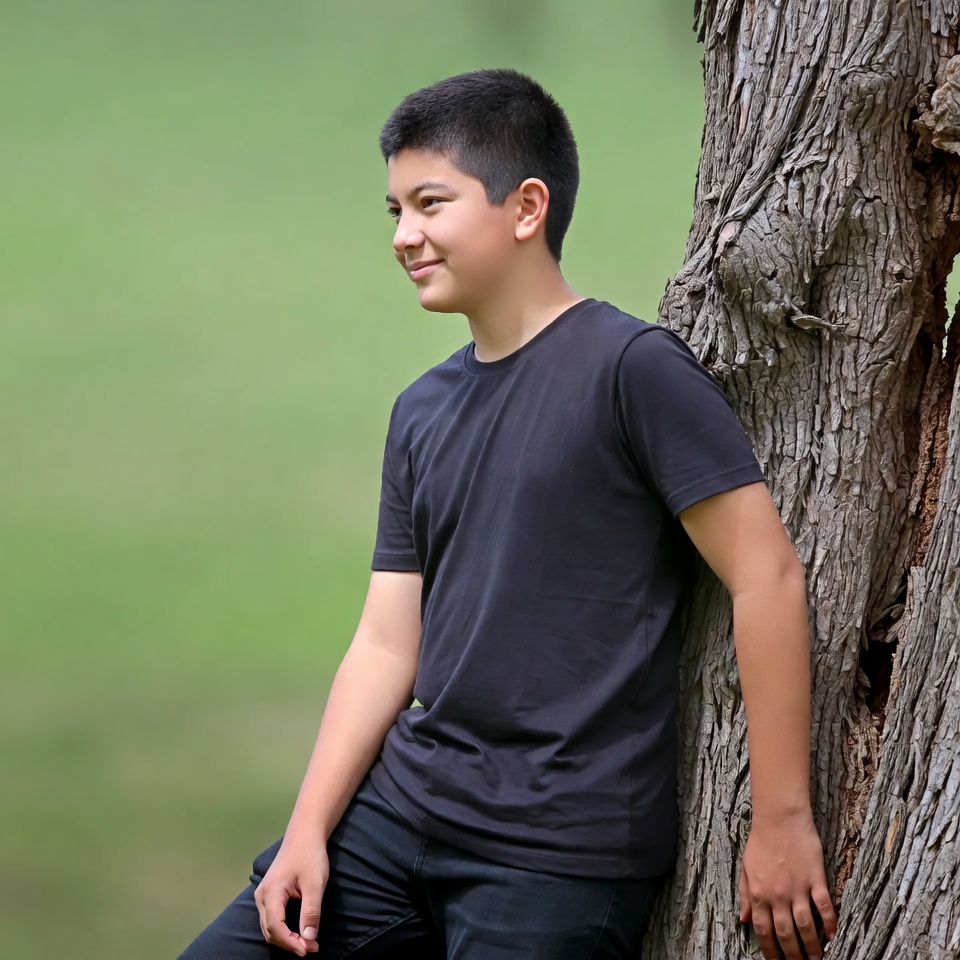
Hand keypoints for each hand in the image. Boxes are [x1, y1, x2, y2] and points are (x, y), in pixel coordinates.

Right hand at [254, 832, 328, 955]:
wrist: (305, 835)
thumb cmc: (310, 855)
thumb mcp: (315, 883)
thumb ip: (311, 911)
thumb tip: (309, 938)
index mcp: (271, 892)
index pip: (275, 927)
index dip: (290, 942)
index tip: (308, 950)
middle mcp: (262, 896)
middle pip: (270, 931)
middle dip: (289, 943)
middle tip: (312, 948)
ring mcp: (263, 895)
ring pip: (269, 927)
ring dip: (286, 938)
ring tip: (307, 942)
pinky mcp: (268, 895)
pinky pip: (271, 919)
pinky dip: (283, 930)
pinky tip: (298, 931)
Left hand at [738, 809, 837, 958]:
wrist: (779, 817)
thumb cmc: (761, 840)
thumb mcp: (746, 867)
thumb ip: (744, 895)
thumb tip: (744, 920)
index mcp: (758, 893)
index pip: (764, 931)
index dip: (770, 951)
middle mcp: (777, 895)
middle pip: (786, 934)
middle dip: (793, 955)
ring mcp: (798, 888)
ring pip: (806, 926)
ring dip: (812, 947)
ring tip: (817, 959)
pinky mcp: (815, 879)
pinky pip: (825, 906)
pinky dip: (830, 923)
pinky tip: (833, 935)